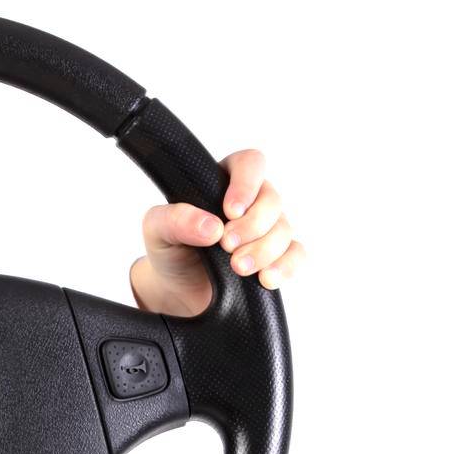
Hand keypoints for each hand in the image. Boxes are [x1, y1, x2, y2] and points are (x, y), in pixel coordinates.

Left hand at [129, 148, 307, 317]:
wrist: (176, 289)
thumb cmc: (169, 248)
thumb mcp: (156, 230)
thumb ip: (175, 220)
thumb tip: (211, 227)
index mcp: (222, 181)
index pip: (249, 164)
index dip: (246, 184)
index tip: (230, 211)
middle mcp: (251, 201)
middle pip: (272, 199)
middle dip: (252, 225)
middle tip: (227, 246)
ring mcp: (267, 228)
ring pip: (284, 229)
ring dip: (264, 250)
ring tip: (238, 268)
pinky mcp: (277, 256)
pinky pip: (296, 255)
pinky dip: (285, 266)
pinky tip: (267, 278)